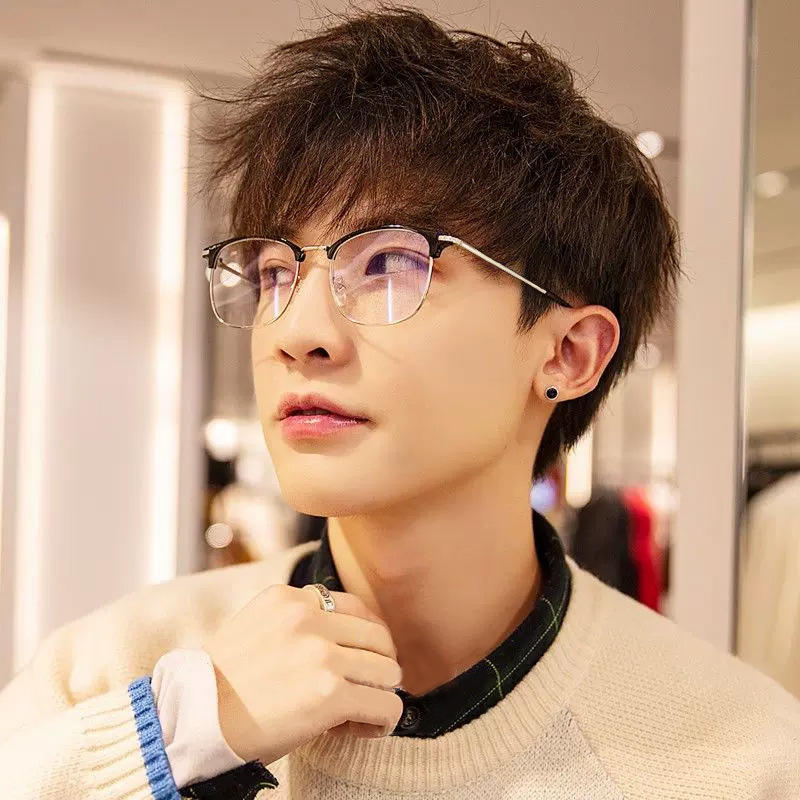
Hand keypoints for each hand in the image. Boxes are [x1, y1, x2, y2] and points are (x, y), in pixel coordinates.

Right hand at [204, 583, 403, 764]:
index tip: (360, 661)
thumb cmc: (222, 684)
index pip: (356, 608)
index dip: (365, 639)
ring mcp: (322, 654)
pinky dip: (382, 721)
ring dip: (379, 694)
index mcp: (289, 598)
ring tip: (357, 713)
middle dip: (376, 667)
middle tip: (361, 691)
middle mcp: (308, 618)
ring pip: (388, 672)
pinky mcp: (331, 693)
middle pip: (379, 639)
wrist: (193, 721)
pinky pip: (386, 706)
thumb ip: (298, 622)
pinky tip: (363, 728)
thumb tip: (347, 639)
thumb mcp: (256, 627)